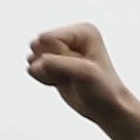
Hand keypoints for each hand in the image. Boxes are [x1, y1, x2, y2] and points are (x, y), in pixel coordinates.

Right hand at [25, 23, 139, 139]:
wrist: (106, 108)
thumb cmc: (103, 90)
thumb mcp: (84, 73)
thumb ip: (55, 64)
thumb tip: (33, 65)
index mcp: (82, 31)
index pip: (48, 39)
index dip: (60, 58)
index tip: (80, 68)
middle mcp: (70, 36)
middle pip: (38, 47)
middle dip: (52, 66)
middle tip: (74, 75)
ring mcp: (59, 49)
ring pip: (33, 59)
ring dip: (48, 74)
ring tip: (69, 78)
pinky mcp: (50, 62)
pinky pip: (33, 69)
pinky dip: (45, 79)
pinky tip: (62, 81)